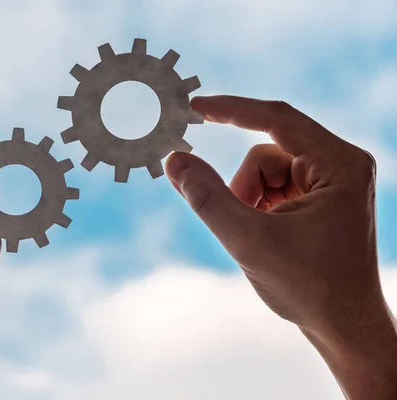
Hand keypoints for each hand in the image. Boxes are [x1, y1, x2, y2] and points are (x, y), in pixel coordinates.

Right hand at [165, 96, 396, 398]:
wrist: (344, 327)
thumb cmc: (310, 287)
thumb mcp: (249, 240)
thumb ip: (207, 197)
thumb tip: (174, 160)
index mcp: (340, 164)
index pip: (276, 118)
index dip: (230, 109)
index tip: (194, 107)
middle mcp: (341, 164)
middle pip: (265, 153)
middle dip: (244, 189)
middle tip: (245, 225)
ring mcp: (330, 181)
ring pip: (264, 171)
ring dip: (249, 202)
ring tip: (261, 237)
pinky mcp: (319, 197)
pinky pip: (271, 187)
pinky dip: (258, 209)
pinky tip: (271, 238)